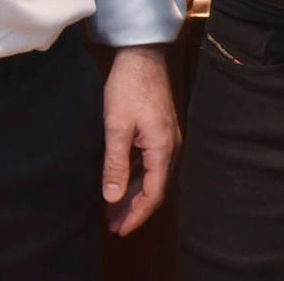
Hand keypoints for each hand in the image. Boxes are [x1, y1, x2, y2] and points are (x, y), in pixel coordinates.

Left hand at [101, 45, 178, 235]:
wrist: (141, 54)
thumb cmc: (129, 87)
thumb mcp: (116, 127)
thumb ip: (115, 165)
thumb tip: (112, 198)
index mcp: (163, 149)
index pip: (153, 194)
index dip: (137, 215)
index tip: (119, 230)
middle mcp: (170, 147)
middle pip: (154, 188)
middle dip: (134, 209)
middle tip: (113, 225)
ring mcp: (166, 138)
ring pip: (152, 176)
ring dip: (133, 193)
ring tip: (112, 208)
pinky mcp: (159, 130)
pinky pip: (149, 162)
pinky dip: (135, 176)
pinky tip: (120, 181)